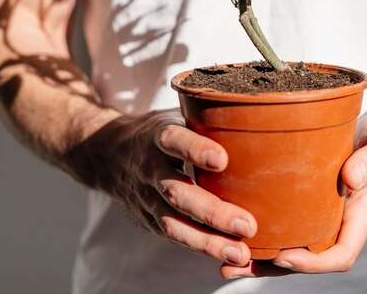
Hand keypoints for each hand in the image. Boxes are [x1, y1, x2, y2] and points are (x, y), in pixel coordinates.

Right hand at [71, 109, 257, 266]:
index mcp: (157, 136)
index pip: (173, 140)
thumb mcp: (177, 115)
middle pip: (177, 192)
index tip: (221, 159)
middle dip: (212, 212)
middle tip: (247, 225)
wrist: (108, 154)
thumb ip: (208, 118)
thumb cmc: (161, 133)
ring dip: (208, 241)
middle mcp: (149, 168)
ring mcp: (145, 197)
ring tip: (240, 253)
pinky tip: (228, 254)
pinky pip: (174, 236)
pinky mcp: (147, 219)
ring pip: (174, 223)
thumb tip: (257, 112)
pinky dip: (201, 247)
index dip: (194, 149)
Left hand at [220, 111, 366, 277]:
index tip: (284, 255)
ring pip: (290, 246)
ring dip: (258, 258)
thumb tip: (351, 179)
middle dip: (271, 267)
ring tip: (223, 259)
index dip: (312, 264)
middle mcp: (338, 223)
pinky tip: (230, 227)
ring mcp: (321, 216)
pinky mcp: (305, 202)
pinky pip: (283, 223)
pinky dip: (259, 231)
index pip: (340, 255)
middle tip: (235, 266)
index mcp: (360, 217)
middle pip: (307, 260)